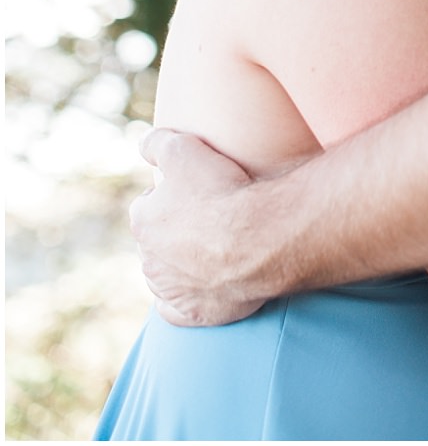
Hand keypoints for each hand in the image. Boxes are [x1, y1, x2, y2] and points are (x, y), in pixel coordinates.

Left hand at [130, 127, 266, 326]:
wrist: (256, 237)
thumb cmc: (220, 191)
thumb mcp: (183, 148)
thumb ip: (156, 143)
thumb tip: (143, 146)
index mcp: (143, 221)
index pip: (147, 205)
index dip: (170, 195)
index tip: (194, 191)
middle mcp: (149, 259)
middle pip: (157, 241)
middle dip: (174, 231)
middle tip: (207, 218)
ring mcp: (170, 290)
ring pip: (164, 275)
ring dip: (179, 263)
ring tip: (211, 248)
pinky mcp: (192, 313)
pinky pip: (174, 311)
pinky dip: (181, 301)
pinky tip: (195, 288)